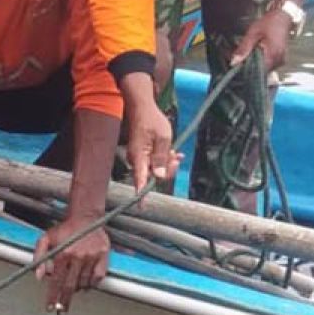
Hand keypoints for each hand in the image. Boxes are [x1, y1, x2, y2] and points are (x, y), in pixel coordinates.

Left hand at [33, 217, 109, 313]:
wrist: (85, 218)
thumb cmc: (64, 229)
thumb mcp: (46, 238)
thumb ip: (39, 256)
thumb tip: (37, 276)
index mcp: (62, 253)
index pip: (55, 280)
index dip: (52, 296)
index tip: (50, 307)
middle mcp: (77, 257)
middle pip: (69, 286)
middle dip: (64, 301)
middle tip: (61, 313)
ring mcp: (92, 257)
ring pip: (83, 283)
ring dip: (76, 290)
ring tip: (71, 291)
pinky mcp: (103, 256)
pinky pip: (97, 277)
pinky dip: (90, 283)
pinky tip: (85, 284)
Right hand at [120, 74, 180, 192]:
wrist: (142, 108)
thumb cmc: (152, 121)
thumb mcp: (163, 138)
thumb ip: (161, 158)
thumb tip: (159, 176)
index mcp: (139, 157)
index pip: (140, 179)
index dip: (142, 193)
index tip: (142, 206)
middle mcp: (137, 160)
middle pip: (153, 175)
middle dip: (167, 170)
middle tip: (176, 157)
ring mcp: (139, 158)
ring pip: (156, 169)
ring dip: (167, 163)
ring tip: (175, 152)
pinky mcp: (142, 155)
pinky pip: (154, 163)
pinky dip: (164, 159)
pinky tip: (173, 153)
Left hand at [232, 8, 291, 71]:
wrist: (283, 17)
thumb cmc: (268, 23)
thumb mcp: (253, 33)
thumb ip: (243, 48)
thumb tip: (234, 62)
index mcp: (272, 55)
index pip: (258, 72)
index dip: (246, 71)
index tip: (238, 68)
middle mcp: (279, 60)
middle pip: (261, 71)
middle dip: (250, 67)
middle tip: (240, 60)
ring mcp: (281, 60)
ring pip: (265, 68)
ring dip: (255, 64)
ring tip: (248, 55)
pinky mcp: (281, 58)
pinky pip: (269, 64)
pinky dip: (261, 61)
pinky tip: (255, 54)